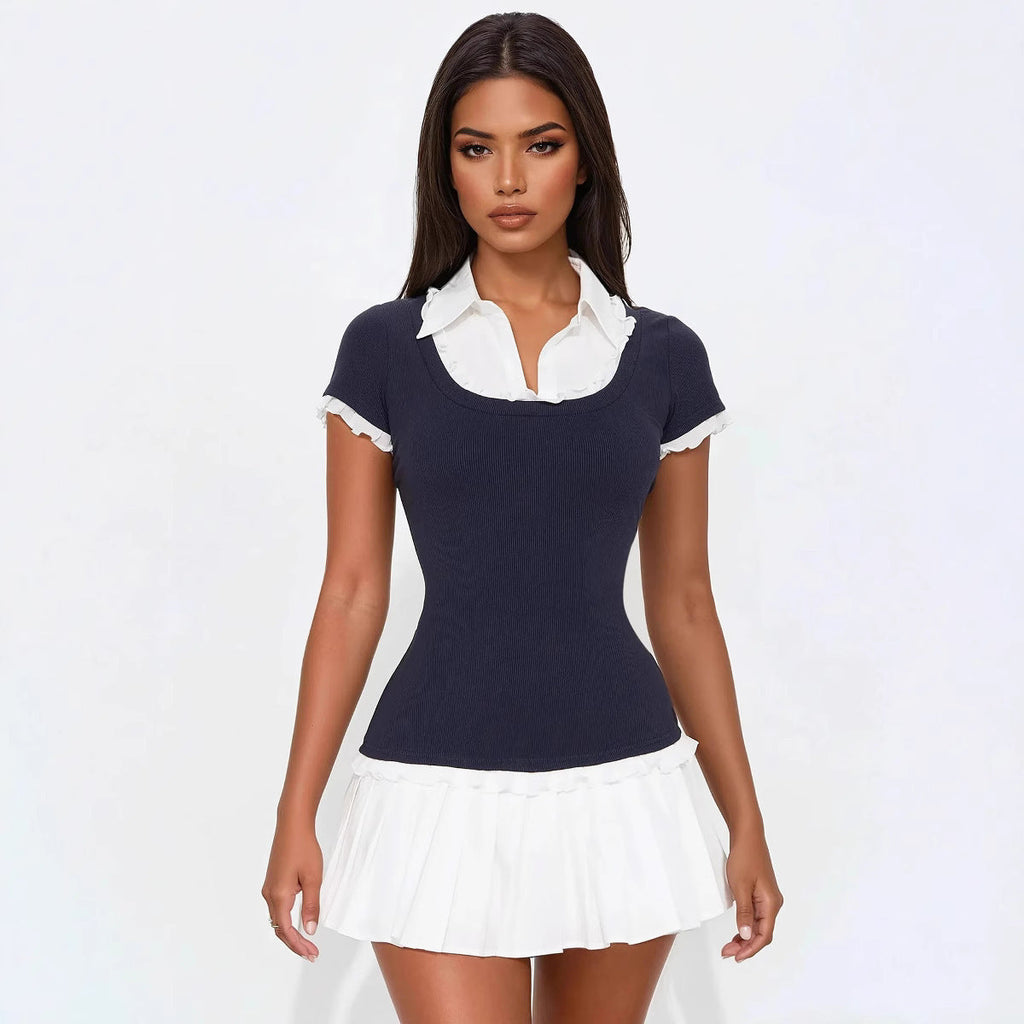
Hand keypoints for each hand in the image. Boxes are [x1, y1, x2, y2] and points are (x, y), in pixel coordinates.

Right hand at [261, 820, 322, 961]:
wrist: (292, 825)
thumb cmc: (303, 848)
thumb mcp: (313, 878)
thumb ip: (311, 905)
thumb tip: (310, 930)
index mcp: (279, 896)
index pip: (286, 931)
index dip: (299, 945)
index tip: (312, 954)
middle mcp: (270, 894)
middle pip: (279, 929)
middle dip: (295, 943)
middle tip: (311, 954)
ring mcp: (269, 888)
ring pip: (277, 919)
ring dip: (290, 933)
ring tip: (306, 942)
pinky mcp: (272, 882)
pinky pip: (278, 908)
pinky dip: (287, 920)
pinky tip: (298, 921)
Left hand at [720, 827, 782, 961]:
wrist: (747, 835)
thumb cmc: (745, 857)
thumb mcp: (740, 886)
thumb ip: (744, 913)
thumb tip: (746, 936)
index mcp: (771, 903)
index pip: (763, 935)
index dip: (750, 949)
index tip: (736, 957)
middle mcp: (773, 903)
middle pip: (762, 933)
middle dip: (745, 945)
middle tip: (727, 952)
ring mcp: (767, 898)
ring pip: (758, 925)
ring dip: (745, 937)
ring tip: (729, 946)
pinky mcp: (761, 893)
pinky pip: (756, 916)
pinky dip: (746, 925)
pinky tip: (737, 931)